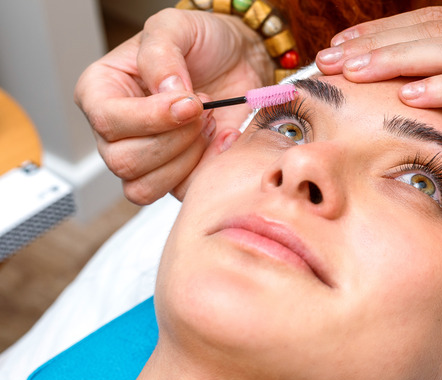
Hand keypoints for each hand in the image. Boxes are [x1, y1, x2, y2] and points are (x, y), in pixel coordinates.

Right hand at [75, 8, 271, 203]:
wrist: (241, 60)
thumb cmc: (202, 42)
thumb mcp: (176, 26)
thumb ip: (162, 52)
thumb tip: (166, 91)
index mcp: (101, 92)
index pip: (108, 122)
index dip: (151, 118)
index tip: (190, 102)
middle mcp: (116, 131)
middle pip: (124, 161)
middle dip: (175, 138)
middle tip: (203, 109)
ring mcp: (143, 159)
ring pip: (144, 187)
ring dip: (187, 157)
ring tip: (208, 123)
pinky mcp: (175, 178)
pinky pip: (180, 193)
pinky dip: (205, 170)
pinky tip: (221, 140)